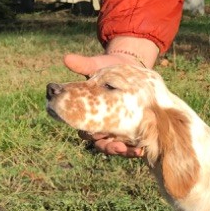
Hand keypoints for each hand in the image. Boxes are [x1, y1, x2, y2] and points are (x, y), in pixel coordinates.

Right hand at [63, 38, 158, 157]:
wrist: (132, 67)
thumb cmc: (110, 67)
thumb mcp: (98, 66)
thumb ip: (84, 65)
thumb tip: (66, 58)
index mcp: (91, 115)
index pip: (87, 132)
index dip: (90, 136)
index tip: (95, 135)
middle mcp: (104, 126)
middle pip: (103, 144)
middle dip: (111, 148)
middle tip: (119, 147)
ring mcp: (120, 129)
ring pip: (120, 147)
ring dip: (127, 152)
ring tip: (136, 152)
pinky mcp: (135, 129)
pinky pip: (135, 143)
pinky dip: (138, 148)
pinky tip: (143, 149)